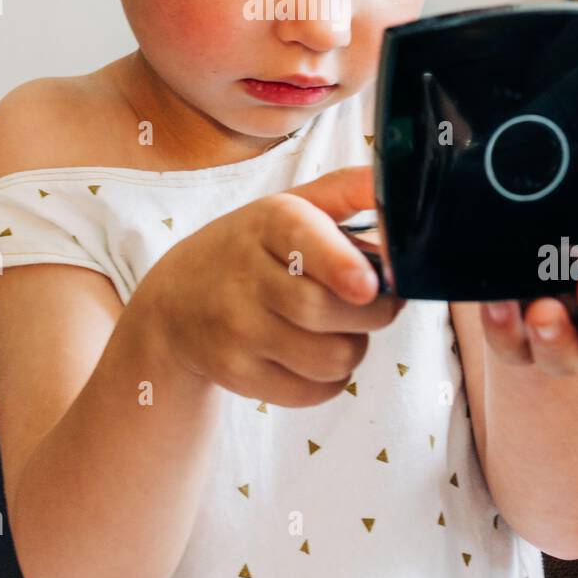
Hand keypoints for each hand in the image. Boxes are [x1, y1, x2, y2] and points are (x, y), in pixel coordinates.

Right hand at [140, 165, 404, 406]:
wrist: (176, 303)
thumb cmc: (254, 250)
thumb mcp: (290, 207)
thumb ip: (348, 190)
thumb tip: (401, 186)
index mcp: (268, 222)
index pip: (305, 244)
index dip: (344, 267)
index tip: (369, 284)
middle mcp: (244, 275)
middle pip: (326, 310)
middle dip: (374, 312)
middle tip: (375, 301)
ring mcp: (235, 329)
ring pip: (329, 357)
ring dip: (354, 347)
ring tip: (341, 327)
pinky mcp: (235, 374)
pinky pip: (311, 391)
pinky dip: (330, 379)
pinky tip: (316, 354)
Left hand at [479, 231, 577, 374]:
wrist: (521, 255)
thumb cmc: (564, 222)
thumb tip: (577, 160)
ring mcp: (565, 337)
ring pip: (570, 354)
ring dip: (557, 335)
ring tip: (542, 311)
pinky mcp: (520, 346)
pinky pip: (514, 348)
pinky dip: (504, 329)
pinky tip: (496, 305)